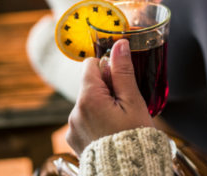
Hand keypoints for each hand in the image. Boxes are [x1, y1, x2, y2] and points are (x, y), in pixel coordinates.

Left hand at [66, 39, 153, 154]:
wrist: (127, 173)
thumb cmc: (134, 138)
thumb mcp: (133, 101)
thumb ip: (123, 71)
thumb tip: (119, 44)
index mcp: (88, 98)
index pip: (90, 65)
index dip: (108, 67)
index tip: (122, 80)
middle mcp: (75, 112)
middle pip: (89, 85)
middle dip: (107, 88)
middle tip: (125, 104)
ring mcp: (72, 128)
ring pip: (88, 103)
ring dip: (102, 105)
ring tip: (120, 121)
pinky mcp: (74, 140)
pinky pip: (84, 120)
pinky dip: (96, 121)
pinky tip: (111, 131)